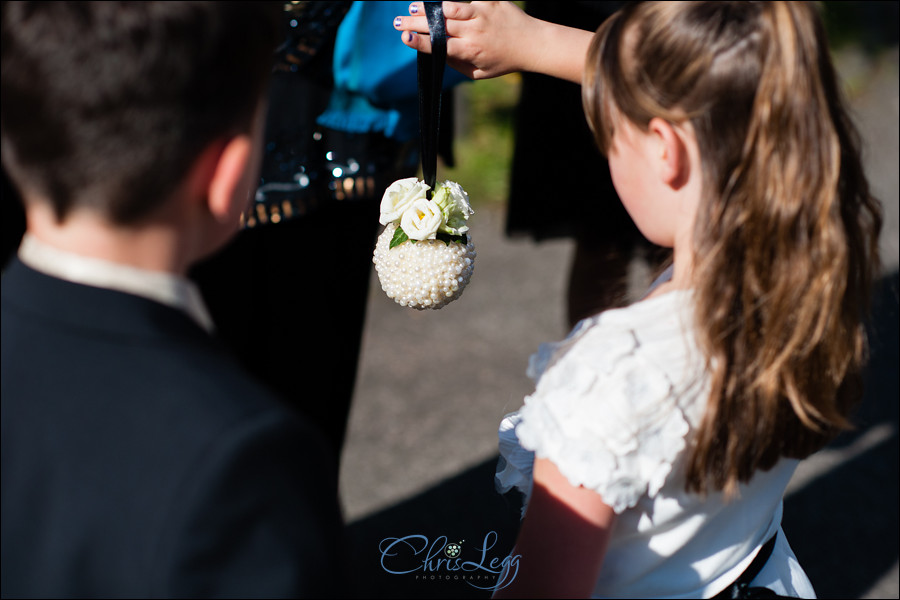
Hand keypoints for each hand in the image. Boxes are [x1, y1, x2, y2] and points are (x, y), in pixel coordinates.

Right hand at [394, 1, 568, 80]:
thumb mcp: (478, 73)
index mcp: (471, 52)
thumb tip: (435, 51)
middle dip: (415, 23)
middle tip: (397, 22)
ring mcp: (482, 13)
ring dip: (429, 7)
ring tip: (412, 7)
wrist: (532, 43)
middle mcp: (474, 31)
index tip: (404, 38)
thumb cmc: (503, 61)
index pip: (440, 47)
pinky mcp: (489, 0)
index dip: (420, 42)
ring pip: (450, 8)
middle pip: (439, 26)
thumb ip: (456, 63)